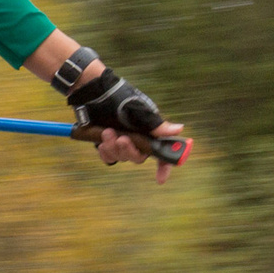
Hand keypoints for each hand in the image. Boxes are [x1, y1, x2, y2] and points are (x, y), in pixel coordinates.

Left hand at [65, 63, 188, 180]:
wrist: (93, 93)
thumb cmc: (119, 98)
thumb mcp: (138, 110)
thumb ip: (156, 124)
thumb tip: (180, 129)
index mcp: (150, 130)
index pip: (161, 152)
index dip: (164, 166)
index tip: (160, 179)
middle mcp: (138, 137)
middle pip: (139, 157)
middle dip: (129, 151)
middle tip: (122, 139)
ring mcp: (122, 140)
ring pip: (122, 157)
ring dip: (114, 148)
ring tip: (107, 132)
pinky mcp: (108, 142)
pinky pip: (109, 157)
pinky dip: (106, 152)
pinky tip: (102, 141)